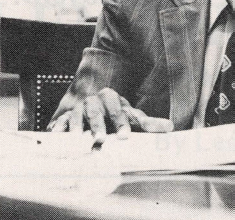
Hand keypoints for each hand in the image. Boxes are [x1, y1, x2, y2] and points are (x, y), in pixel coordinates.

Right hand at [47, 88, 173, 144]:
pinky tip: (58, 136)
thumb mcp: (131, 117)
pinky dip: (58, 129)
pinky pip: (59, 123)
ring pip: (78, 116)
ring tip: (81, 142)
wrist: (90, 109)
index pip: (118, 109)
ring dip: (79, 129)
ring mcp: (77, 109)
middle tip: (102, 140)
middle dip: (99, 125)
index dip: (121, 121)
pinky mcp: (63, 118)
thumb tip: (170, 127)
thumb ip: (148, 123)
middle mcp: (94, 101)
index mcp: (112, 99)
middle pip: (96, 111)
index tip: (125, 136)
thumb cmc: (115, 117)